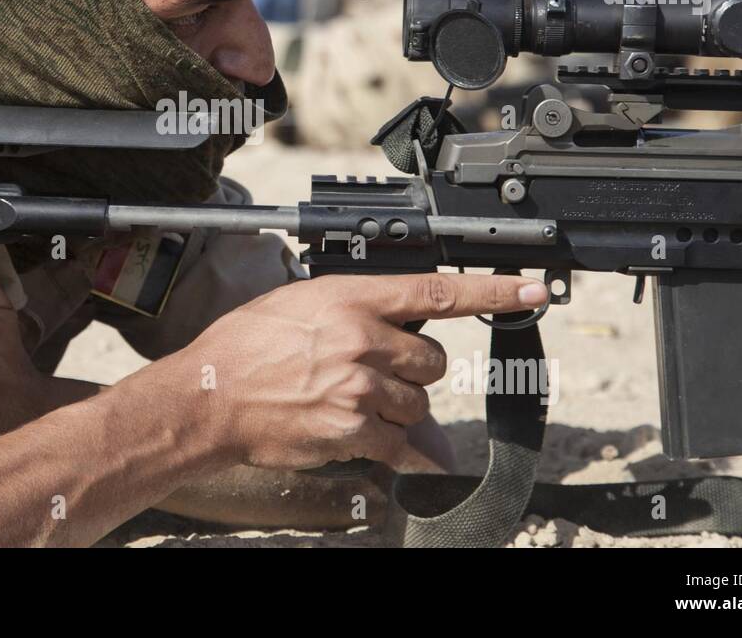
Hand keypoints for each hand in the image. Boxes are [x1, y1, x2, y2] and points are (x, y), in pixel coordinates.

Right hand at [184, 272, 546, 470]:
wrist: (208, 395)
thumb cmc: (245, 345)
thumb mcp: (299, 301)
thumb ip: (354, 307)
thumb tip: (398, 320)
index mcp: (350, 298)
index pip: (436, 291)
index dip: (492, 290)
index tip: (532, 289)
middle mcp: (360, 339)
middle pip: (434, 360)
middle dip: (415, 370)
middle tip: (376, 373)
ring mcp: (357, 387)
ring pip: (419, 403)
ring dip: (399, 408)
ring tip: (354, 402)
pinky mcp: (351, 430)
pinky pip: (402, 446)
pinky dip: (404, 452)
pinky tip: (390, 449)